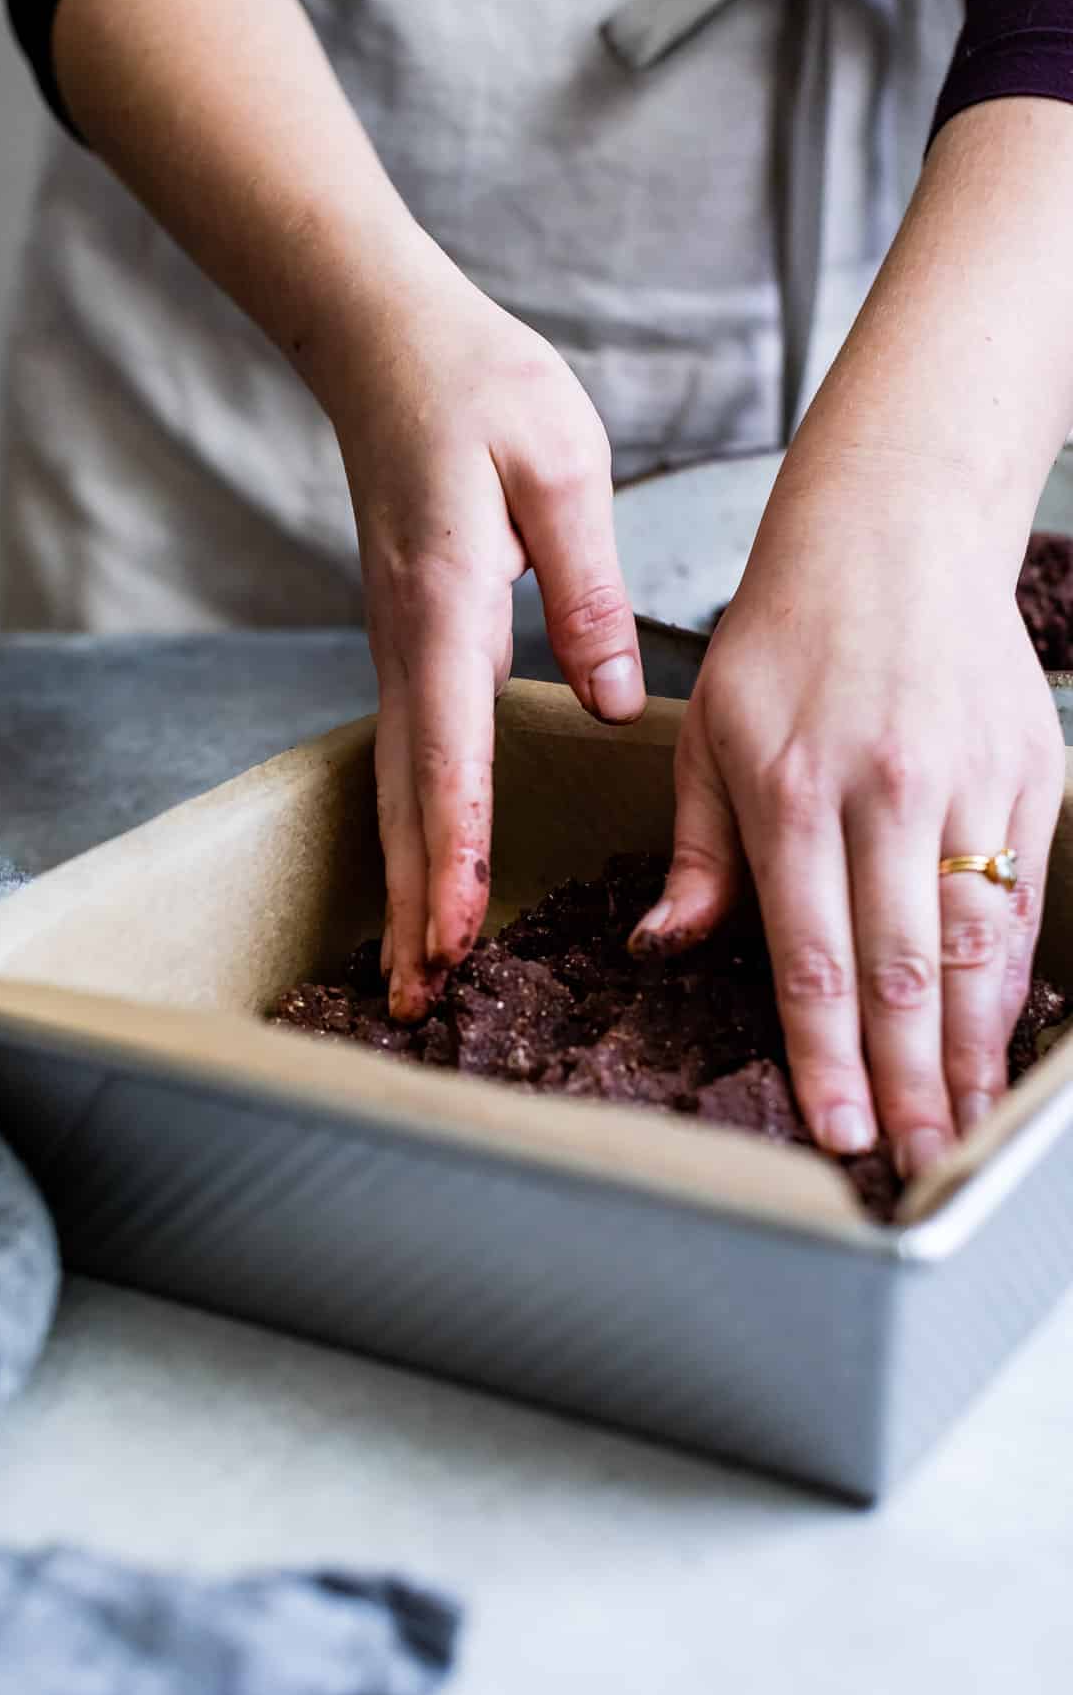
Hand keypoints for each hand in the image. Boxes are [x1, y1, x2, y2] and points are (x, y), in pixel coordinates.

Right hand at [322, 240, 644, 1018]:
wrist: (388, 346)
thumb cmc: (479, 390)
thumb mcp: (558, 466)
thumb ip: (584, 587)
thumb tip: (609, 701)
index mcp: (447, 603)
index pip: (450, 749)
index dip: (452, 850)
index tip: (455, 933)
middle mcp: (408, 641)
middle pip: (407, 796)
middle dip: (413, 904)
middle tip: (418, 1002)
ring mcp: (398, 647)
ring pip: (399, 786)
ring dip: (404, 882)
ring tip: (414, 972)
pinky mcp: (409, 643)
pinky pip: (411, 755)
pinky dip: (414, 829)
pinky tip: (427, 873)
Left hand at [631, 456, 1063, 1177]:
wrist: (894, 530)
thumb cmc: (784, 637)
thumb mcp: (708, 733)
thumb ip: (699, 853)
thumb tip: (665, 948)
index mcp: (792, 789)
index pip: (811, 955)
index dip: (826, 1056)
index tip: (837, 1131)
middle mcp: (885, 792)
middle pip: (901, 967)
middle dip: (906, 1080)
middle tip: (911, 1164)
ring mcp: (967, 784)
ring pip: (977, 942)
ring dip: (969, 1047)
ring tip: (961, 1126)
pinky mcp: (1029, 772)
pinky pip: (1024, 895)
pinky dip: (1013, 975)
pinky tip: (999, 1035)